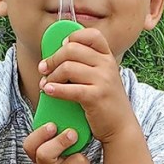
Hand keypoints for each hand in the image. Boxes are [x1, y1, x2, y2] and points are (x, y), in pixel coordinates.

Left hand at [38, 28, 136, 143]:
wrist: (120, 127)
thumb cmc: (106, 103)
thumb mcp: (103, 78)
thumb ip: (88, 65)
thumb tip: (58, 56)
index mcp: (108, 57)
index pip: (90, 35)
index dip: (72, 38)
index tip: (61, 47)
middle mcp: (107, 65)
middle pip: (72, 49)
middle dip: (53, 59)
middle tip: (43, 69)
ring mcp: (103, 80)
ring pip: (68, 67)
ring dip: (52, 76)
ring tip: (45, 84)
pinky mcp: (96, 97)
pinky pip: (70, 89)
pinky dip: (56, 89)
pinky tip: (49, 91)